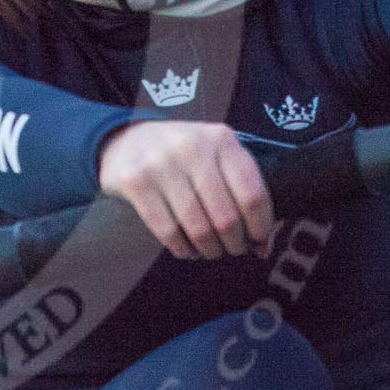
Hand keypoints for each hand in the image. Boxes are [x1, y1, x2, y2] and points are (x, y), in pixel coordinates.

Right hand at [97, 121, 271, 261]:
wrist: (126, 140)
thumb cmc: (183, 156)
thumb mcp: (216, 157)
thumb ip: (241, 191)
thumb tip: (263, 247)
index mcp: (221, 138)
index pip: (253, 194)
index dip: (261, 226)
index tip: (259, 241)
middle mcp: (192, 147)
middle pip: (226, 216)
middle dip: (234, 243)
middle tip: (232, 248)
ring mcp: (160, 164)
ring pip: (198, 228)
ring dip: (209, 249)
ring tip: (210, 251)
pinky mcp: (135, 182)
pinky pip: (167, 230)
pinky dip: (182, 248)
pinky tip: (186, 249)